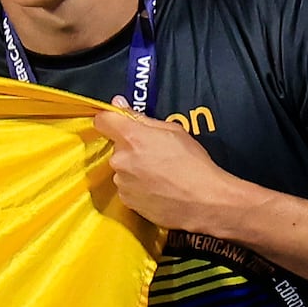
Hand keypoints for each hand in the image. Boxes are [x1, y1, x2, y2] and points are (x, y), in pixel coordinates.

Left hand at [89, 103, 238, 238]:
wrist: (204, 201)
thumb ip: (141, 118)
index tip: (121, 123)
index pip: (103, 120)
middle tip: (154, 153)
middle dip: (131, 148)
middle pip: (117, 147)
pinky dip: (138, 186)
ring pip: (122, 168)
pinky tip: (157, 188)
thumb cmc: (193, 164)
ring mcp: (122, 182)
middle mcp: (120, 160)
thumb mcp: (173, 131)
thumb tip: (119, 105)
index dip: (111, 120)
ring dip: (134, 168)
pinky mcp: (126, 201)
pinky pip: (127, 187)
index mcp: (131, 137)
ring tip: (159, 174)